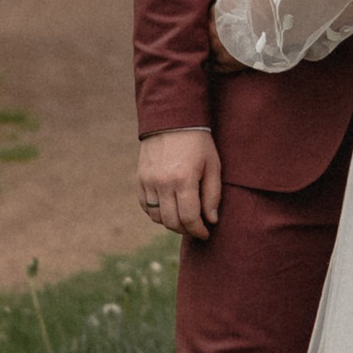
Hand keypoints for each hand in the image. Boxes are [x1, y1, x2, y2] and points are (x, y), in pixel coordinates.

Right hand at [136, 126, 221, 240]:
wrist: (172, 120)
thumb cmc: (198, 143)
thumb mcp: (213, 165)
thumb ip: (213, 195)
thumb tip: (211, 220)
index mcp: (184, 179)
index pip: (189, 218)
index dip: (198, 230)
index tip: (205, 233)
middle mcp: (163, 183)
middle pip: (171, 222)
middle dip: (185, 230)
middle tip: (195, 228)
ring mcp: (148, 181)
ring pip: (157, 217)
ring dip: (170, 223)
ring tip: (183, 218)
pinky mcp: (140, 179)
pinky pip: (146, 206)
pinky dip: (156, 213)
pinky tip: (168, 208)